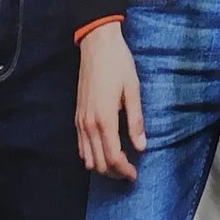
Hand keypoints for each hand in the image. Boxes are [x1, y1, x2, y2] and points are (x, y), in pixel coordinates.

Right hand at [75, 21, 146, 179]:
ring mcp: (80, 120)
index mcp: (104, 118)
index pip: (113, 156)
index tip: (135, 174)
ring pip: (87, 156)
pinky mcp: (77, 115)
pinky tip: (102, 152)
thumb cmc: (118, 64)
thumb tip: (141, 146)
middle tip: (128, 173)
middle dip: (113, 172)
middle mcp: (89, 124)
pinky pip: (80, 145)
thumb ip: (136, 120)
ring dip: (102, 166)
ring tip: (118, 165)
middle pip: (98, 162)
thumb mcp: (133, 90)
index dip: (124, 170)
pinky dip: (91, 155)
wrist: (97, 45)